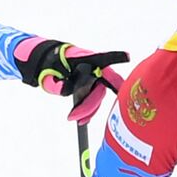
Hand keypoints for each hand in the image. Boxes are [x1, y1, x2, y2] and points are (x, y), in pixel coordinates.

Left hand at [13, 37, 127, 122]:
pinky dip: (90, 109)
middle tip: (75, 117)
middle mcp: (95, 67)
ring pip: (98, 96)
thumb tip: (64, 90)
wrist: (50, 62)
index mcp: (86, 59)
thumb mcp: (50, 72)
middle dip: (89, 105)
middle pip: (100, 89)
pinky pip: (95, 99)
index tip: (127, 56)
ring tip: (77, 120)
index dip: (116, 57)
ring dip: (89, 110)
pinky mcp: (93, 86)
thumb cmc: (52, 63)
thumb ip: (57, 82)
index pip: (103, 58)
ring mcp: (96, 77)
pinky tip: (83, 118)